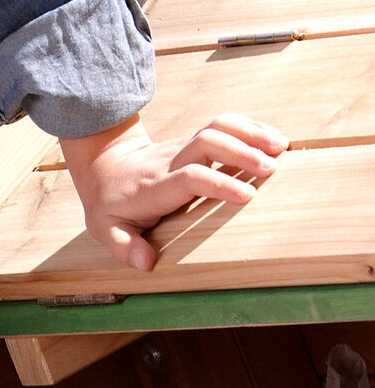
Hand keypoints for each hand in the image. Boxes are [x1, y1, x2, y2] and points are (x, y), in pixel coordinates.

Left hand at [59, 114, 287, 271]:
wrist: (104, 168)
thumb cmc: (110, 205)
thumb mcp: (106, 229)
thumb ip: (123, 246)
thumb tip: (144, 263)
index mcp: (154, 187)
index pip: (189, 178)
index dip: (218, 183)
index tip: (246, 196)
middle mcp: (171, 161)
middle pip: (207, 142)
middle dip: (242, 152)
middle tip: (272, 170)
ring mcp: (183, 146)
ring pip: (218, 126)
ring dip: (252, 133)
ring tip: (283, 147)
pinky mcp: (194, 139)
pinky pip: (224, 124)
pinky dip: (251, 127)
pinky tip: (275, 140)